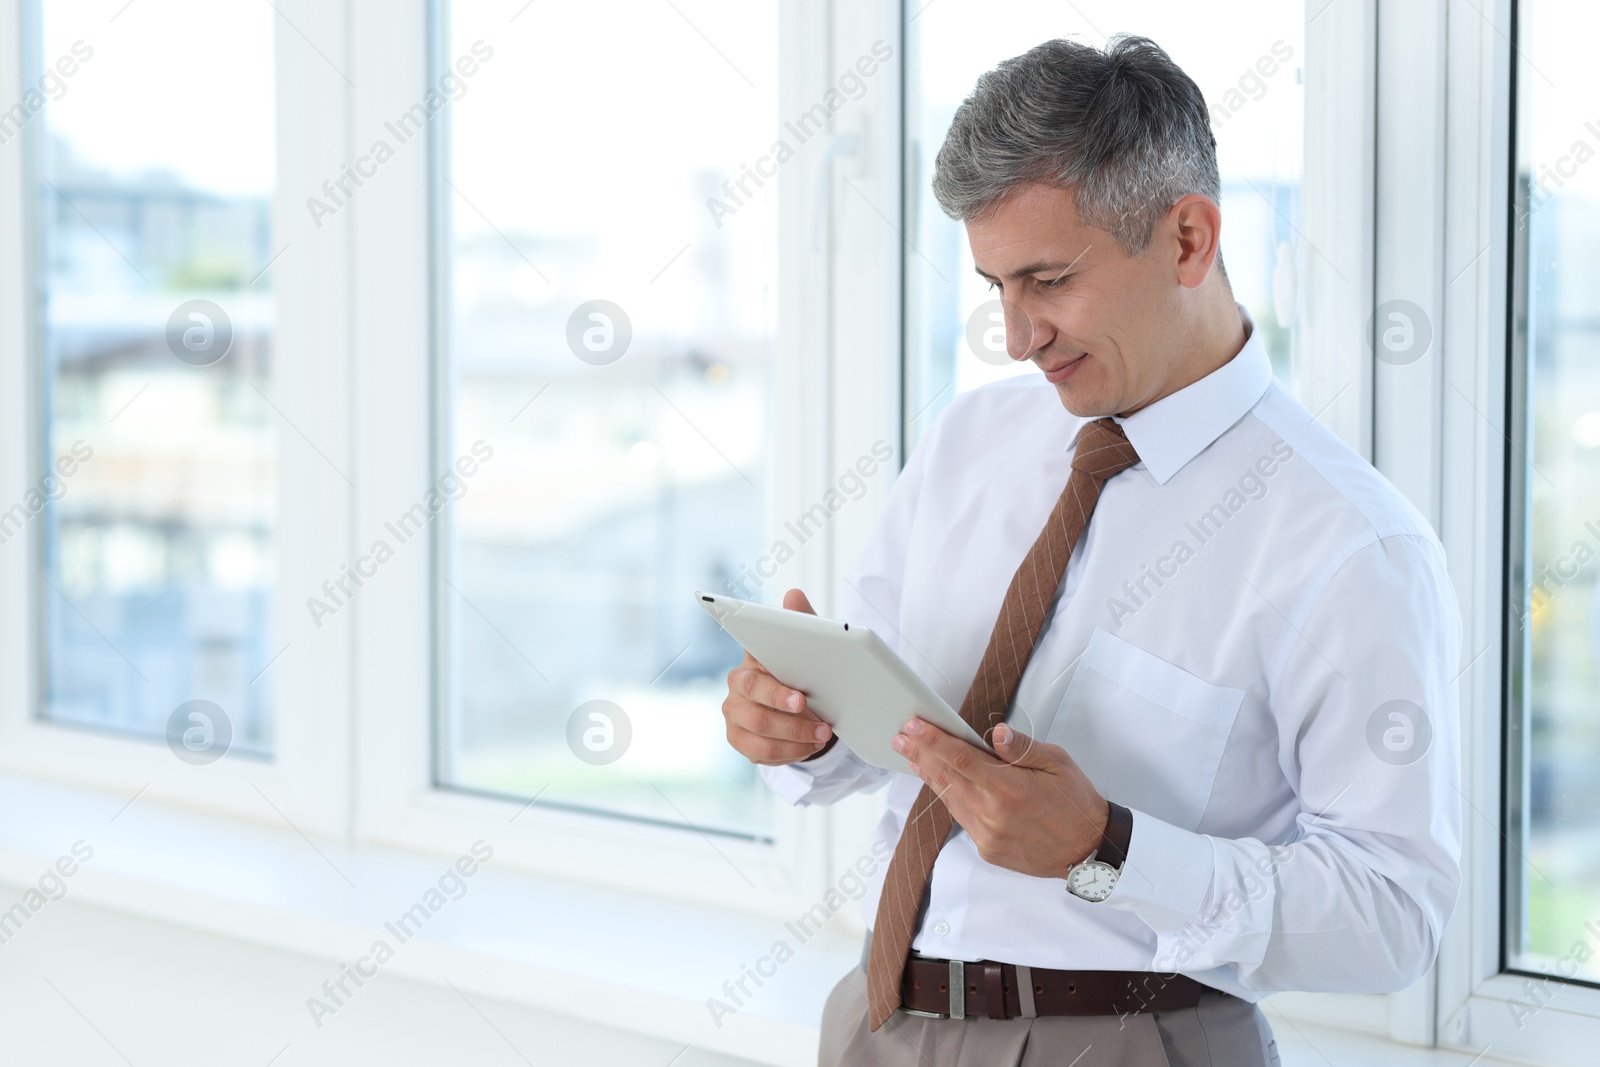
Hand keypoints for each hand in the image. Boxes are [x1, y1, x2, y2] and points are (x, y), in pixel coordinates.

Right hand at [721, 588, 835, 765]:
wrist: (798, 705)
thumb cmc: (800, 671)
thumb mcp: (807, 646)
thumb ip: (801, 621)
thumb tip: (793, 594)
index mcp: (750, 662)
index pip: (754, 674)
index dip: (776, 691)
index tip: (801, 699)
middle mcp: (736, 688)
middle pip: (756, 708)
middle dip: (792, 719)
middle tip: (821, 723)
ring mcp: (735, 716)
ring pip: (761, 733)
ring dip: (796, 737)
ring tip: (822, 736)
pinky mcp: (740, 741)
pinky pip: (762, 753)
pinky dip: (791, 752)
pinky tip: (809, 746)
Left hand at [891, 718, 1106, 880]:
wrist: (1089, 850)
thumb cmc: (1076, 802)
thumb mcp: (1058, 763)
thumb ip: (1022, 748)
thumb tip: (996, 733)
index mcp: (1010, 789)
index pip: (960, 759)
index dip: (933, 741)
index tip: (913, 726)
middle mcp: (993, 814)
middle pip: (946, 778)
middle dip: (920, 755)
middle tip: (900, 737)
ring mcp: (988, 835)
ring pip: (949, 799)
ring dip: (930, 775)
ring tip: (913, 756)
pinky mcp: (987, 849)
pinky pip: (961, 818)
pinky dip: (949, 797)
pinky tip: (942, 783)